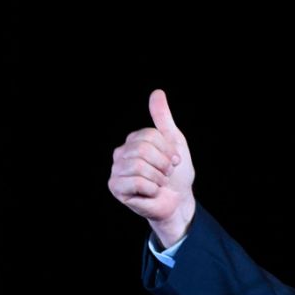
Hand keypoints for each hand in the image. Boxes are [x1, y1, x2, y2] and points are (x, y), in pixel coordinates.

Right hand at [108, 89, 195, 245]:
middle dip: (163, 164)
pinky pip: (137, 182)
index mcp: (132, 141)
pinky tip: (151, 193)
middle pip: (143, 149)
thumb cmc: (176, 174)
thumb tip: (157, 92)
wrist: (178, 201)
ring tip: (159, 183)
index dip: (167, 150)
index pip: (149, 135)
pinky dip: (151, 189)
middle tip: (166, 174)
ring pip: (139, 166)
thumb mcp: (174, 141)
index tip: (174, 160)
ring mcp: (116, 171)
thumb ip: (163, 118)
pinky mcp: (116, 188)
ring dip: (158, 177)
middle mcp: (120, 154)